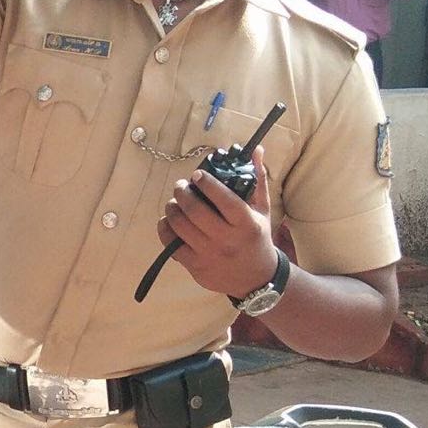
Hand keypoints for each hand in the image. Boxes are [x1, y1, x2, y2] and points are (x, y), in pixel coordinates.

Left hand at [157, 148, 277, 299]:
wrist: (256, 278)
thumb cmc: (257, 237)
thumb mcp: (262, 210)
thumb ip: (257, 180)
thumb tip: (255, 149)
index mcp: (246, 223)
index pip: (223, 198)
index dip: (206, 183)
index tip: (197, 174)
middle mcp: (227, 239)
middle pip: (194, 210)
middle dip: (182, 193)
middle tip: (181, 186)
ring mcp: (209, 254)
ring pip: (179, 226)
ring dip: (171, 209)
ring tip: (174, 202)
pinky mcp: (195, 266)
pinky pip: (171, 244)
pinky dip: (165, 229)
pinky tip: (169, 221)